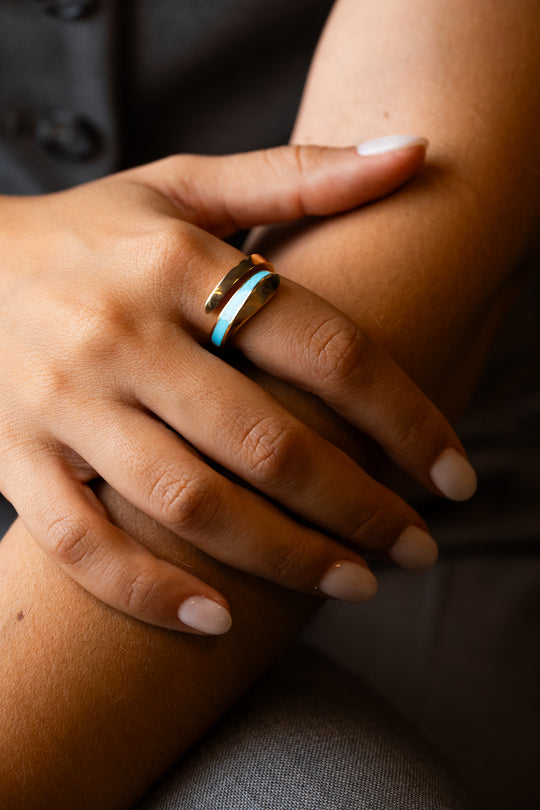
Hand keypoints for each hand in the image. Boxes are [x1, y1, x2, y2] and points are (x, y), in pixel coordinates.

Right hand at [0, 143, 475, 632]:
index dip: (405, 418)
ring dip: (282, 557)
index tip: (454, 474)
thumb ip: (298, 175)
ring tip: (352, 583)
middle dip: (358, 506)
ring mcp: (63, 403)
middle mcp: (122, 334)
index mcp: (177, 262)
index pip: (324, 348)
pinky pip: (80, 544)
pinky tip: (219, 622)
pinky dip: (149, 592)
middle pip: (267, 440)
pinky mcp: (15, 457)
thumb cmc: (93, 232)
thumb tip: (414, 152)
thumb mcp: (185, 185)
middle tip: (416, 547)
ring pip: (187, 504)